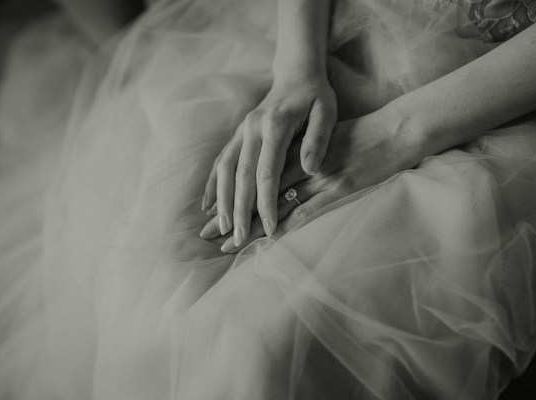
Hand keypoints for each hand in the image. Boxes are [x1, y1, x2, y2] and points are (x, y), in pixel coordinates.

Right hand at [201, 76, 336, 246]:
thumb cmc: (316, 96)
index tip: (269, 229)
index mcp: (274, 126)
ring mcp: (241, 131)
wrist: (296, 73)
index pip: (266, 173)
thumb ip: (317, 140)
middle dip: (238, 210)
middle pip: (240, 176)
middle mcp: (252, 128)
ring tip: (221, 228)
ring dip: (221, 200)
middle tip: (238, 239)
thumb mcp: (326, 113)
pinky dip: (214, 183)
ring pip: (225, 169)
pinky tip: (208, 204)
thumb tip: (311, 170)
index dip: (266, 203)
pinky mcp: (238, 134)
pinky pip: (221, 160)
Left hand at [201, 107, 425, 252]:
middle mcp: (302, 163)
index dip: (233, 195)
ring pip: (277, 203)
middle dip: (231, 214)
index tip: (212, 212)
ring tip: (227, 245)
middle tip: (207, 234)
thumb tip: (286, 172)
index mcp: (296, 149)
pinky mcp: (341, 187)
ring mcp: (321, 176)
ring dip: (251, 226)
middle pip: (259, 191)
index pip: (256, 175)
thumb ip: (303, 152)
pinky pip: (308, 210)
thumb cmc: (366, 133)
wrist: (399, 127)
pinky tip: (268, 242)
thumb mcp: (328, 137)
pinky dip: (286, 226)